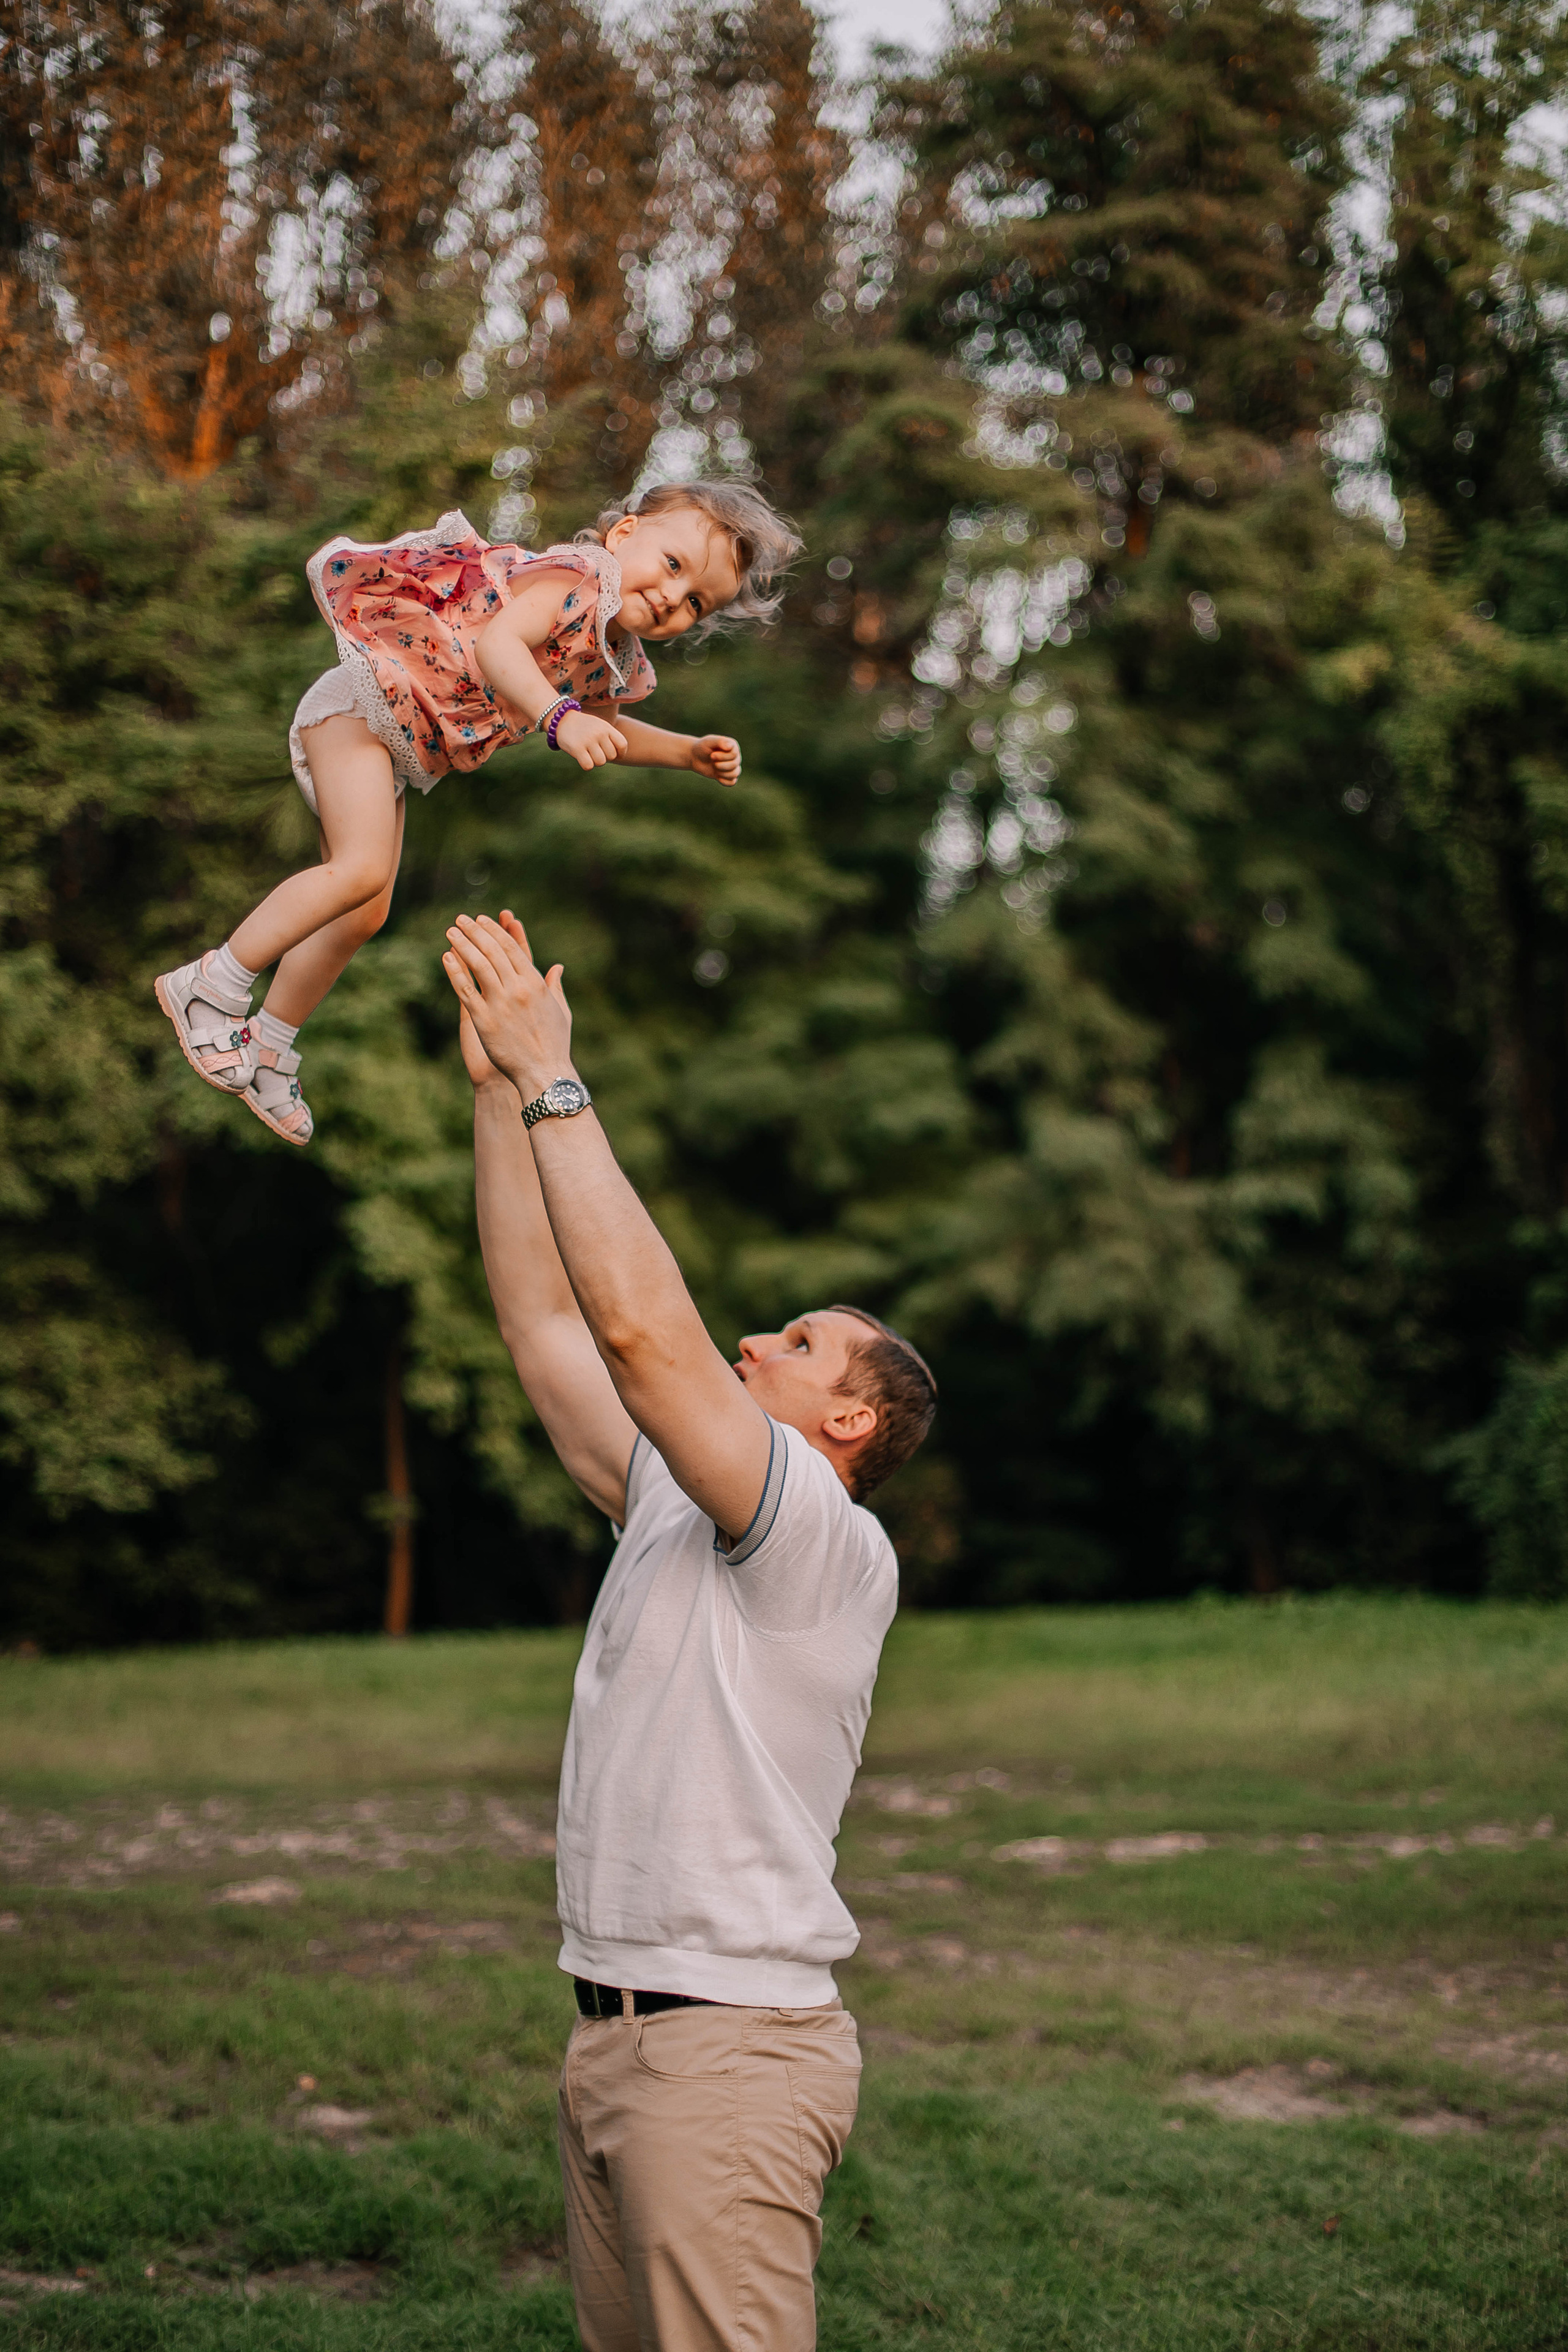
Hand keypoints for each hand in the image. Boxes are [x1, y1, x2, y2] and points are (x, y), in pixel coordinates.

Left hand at [443, 909, 575, 1100]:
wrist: (543, 1073)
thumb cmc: (555, 1045)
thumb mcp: (561, 1011)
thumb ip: (555, 986)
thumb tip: (557, 967)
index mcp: (536, 984)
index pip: (512, 948)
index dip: (496, 930)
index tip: (483, 919)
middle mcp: (518, 989)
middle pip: (492, 951)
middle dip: (475, 931)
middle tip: (462, 919)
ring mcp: (500, 1003)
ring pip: (478, 965)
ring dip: (463, 944)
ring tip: (451, 931)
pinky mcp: (483, 1019)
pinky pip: (465, 990)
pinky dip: (455, 971)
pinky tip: (446, 957)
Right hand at [554, 710, 627, 770]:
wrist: (561, 719)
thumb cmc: (583, 726)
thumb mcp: (599, 726)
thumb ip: (610, 737)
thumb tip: (618, 756)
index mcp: (606, 727)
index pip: (622, 744)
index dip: (620, 753)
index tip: (614, 755)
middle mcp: (599, 733)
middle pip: (611, 756)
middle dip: (605, 757)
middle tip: (595, 752)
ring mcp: (588, 740)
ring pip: (600, 762)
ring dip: (595, 761)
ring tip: (588, 754)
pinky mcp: (577, 748)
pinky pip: (589, 766)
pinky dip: (586, 765)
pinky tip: (582, 758)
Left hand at [690, 733, 741, 786]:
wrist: (695, 756)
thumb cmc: (703, 747)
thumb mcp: (709, 741)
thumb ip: (720, 741)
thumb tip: (730, 746)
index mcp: (733, 746)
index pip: (734, 754)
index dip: (723, 757)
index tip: (712, 755)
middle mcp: (735, 756)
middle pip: (734, 764)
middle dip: (721, 765)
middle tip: (711, 760)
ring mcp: (732, 767)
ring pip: (735, 774)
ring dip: (723, 773)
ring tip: (714, 767)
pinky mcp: (728, 775)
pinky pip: (732, 782)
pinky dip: (725, 781)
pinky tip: (717, 777)